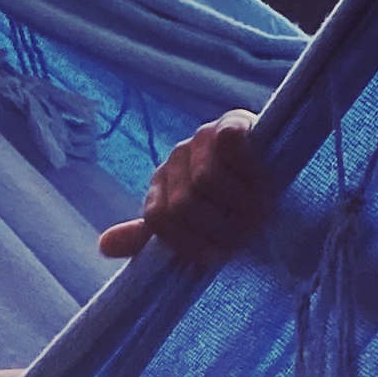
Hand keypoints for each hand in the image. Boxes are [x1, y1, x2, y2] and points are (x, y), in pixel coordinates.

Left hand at [99, 109, 264, 263]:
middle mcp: (177, 158)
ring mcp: (203, 138)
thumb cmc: (231, 210)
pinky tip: (259, 180)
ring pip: (207, 179)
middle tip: (245, 233)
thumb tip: (103, 246)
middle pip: (183, 205)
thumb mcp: (191, 230)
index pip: (158, 220)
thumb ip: (151, 239)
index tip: (218, 253)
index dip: (190, 244)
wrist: (274, 170)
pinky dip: (246, 168)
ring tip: (259, 210)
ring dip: (239, 204)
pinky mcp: (233, 123)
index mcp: (161, 185)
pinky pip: (230, 144)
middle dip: (220, 229)